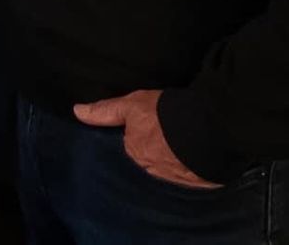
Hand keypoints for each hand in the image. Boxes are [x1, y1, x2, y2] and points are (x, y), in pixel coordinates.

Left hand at [74, 89, 220, 189]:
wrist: (211, 129)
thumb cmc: (167, 115)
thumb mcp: (132, 105)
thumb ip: (105, 111)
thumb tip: (77, 111)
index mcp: (134, 153)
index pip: (127, 150)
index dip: (133, 141)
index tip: (139, 135)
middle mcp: (150, 171)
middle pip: (145, 161)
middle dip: (149, 153)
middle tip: (158, 139)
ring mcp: (173, 179)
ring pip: (164, 169)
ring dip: (167, 161)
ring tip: (173, 147)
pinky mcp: (195, 183)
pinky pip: (185, 176)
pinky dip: (185, 169)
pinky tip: (188, 158)